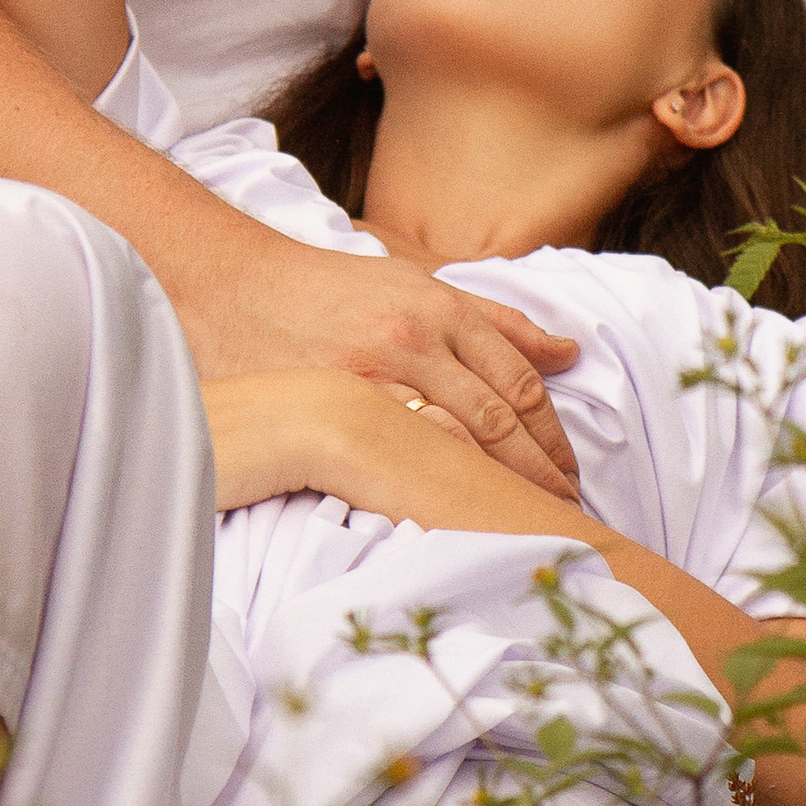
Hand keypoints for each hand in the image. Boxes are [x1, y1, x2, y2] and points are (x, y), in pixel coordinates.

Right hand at [162, 196, 583, 497]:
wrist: (235, 287)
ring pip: (456, 441)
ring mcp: (373, 375)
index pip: (518, 382)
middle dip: (539, 470)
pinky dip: (436, 486)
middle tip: (565, 509)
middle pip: (498, 418)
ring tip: (523, 521)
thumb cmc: (330, 291)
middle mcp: (414, 339)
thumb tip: (567, 351)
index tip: (570, 471)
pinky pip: (397, 455)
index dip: (552, 436)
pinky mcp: (332, 406)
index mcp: (441, 309)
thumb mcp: (417, 285)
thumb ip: (495, 320)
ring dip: (498, 485)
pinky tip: (455, 513)